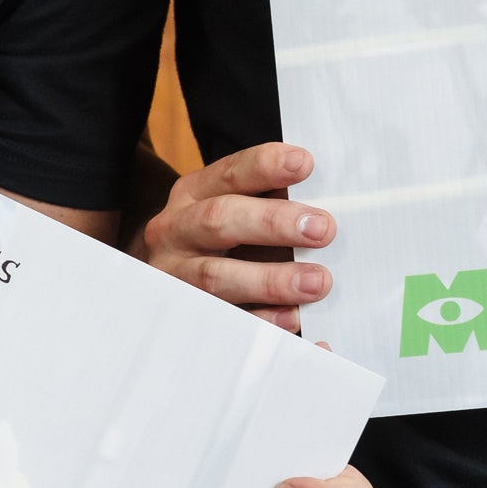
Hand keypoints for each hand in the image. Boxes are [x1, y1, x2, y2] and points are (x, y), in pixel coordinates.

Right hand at [138, 142, 332, 329]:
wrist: (163, 277)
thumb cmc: (215, 238)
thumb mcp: (229, 207)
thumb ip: (268, 203)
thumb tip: (321, 210)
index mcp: (193, 194)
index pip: (229, 173)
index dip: (265, 166)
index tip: (304, 163)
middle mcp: (177, 231)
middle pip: (219, 220)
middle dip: (272, 223)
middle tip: (322, 229)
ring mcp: (177, 276)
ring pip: (216, 277)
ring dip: (270, 280)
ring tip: (316, 281)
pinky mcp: (187, 316)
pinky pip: (225, 323)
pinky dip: (263, 324)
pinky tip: (295, 321)